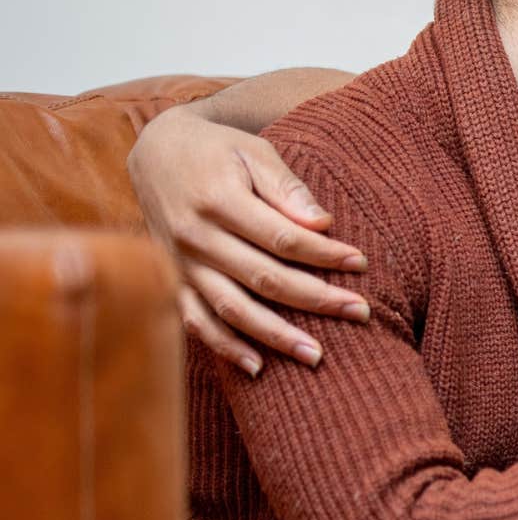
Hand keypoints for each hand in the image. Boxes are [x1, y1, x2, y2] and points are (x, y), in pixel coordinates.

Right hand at [129, 106, 368, 374]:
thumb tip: (323, 225)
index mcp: (219, 200)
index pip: (282, 238)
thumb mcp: (254, 152)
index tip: (360, 264)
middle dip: (316, 299)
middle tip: (361, 313)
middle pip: (264, 278)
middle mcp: (195, 236)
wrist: (155, 151)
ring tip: (316, 355)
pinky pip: (195, 321)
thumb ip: (287, 188)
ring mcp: (180, 263)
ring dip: (275, 335)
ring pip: (231, 308)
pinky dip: (224, 346)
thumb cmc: (218, 150)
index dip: (324, 254)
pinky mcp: (170, 280)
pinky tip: (257, 368)